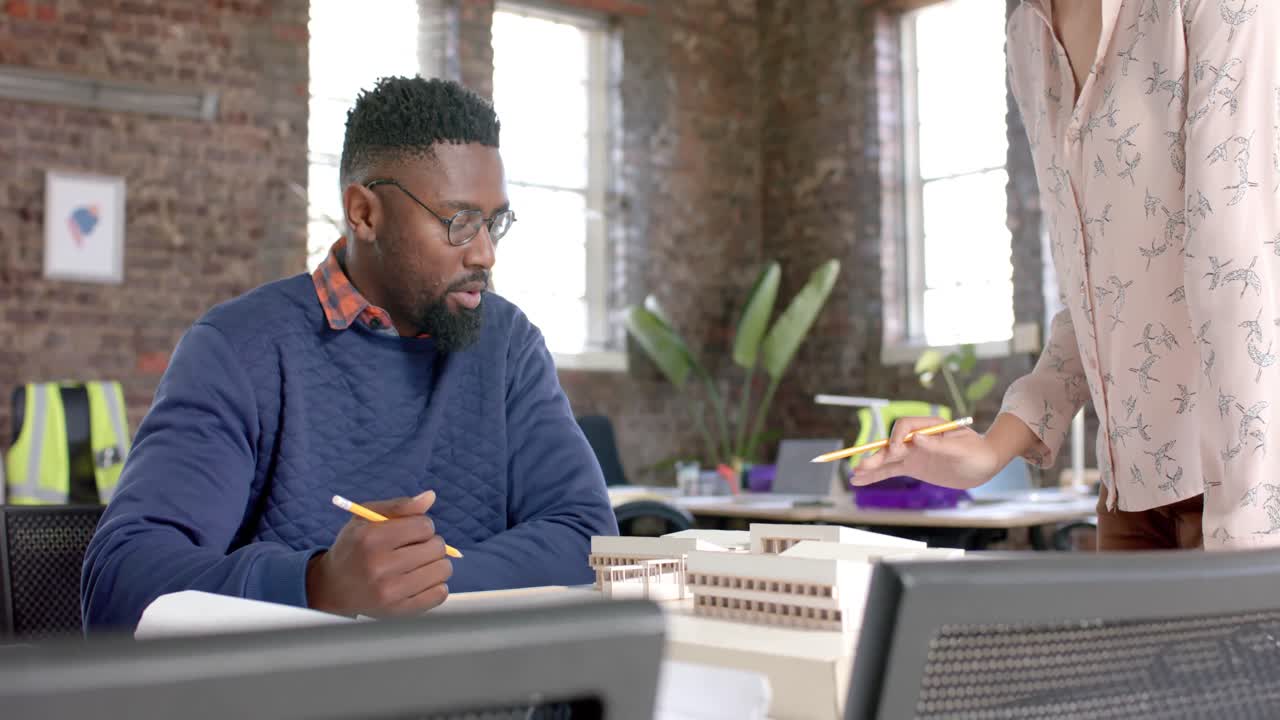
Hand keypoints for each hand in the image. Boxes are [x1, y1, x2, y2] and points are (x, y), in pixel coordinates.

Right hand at [306, 490, 452, 616]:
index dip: (423, 526)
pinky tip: (421, 580)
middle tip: (416, 548)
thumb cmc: (354, 547)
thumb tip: (430, 496)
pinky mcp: (399, 611)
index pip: (424, 526)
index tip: (412, 531)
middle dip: (431, 544)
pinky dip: (436, 585)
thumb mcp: (366, 518)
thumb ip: (399, 505)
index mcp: (371, 538)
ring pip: (442, 570)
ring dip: (436, 564)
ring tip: (420, 564)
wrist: (332, 587)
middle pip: (436, 548)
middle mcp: (380, 566)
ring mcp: (390, 592)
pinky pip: (439, 595)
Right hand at [850, 416, 1006, 489]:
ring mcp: (913, 452)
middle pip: (891, 443)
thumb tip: (917, 438)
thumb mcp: (961, 449)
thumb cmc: (977, 452)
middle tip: (862, 465)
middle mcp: (917, 437)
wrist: (984, 465)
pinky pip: (891, 470)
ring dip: (871, 466)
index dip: (897, 438)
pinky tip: (861, 480)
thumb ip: (938, 444)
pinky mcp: (913, 467)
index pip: (904, 426)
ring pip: (888, 458)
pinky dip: (876, 475)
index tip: (897, 452)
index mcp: (929, 426)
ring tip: (855, 475)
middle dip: (877, 455)